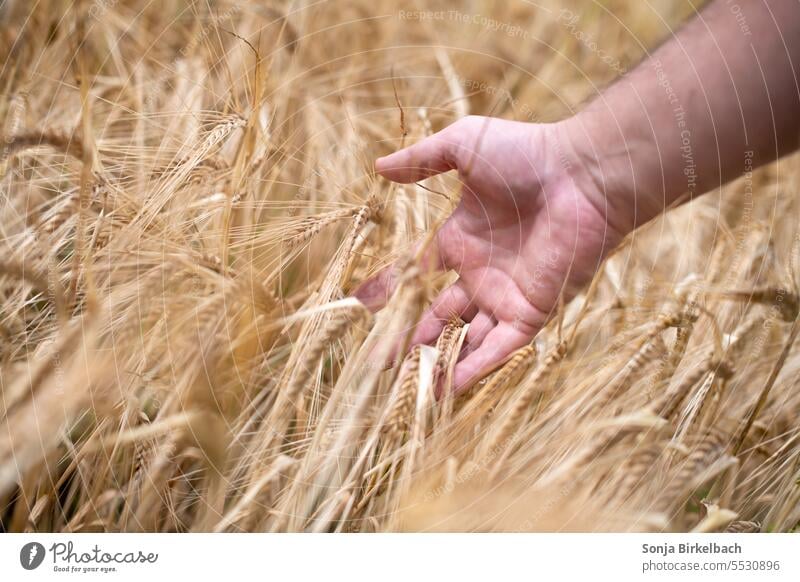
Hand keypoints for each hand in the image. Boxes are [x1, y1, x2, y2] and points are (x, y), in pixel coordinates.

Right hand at [357, 115, 625, 392]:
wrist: (583, 173)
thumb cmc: (526, 153)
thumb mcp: (463, 146)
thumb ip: (421, 160)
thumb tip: (378, 167)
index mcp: (461, 239)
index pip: (418, 275)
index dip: (390, 291)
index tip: (361, 309)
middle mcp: (480, 273)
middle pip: (438, 316)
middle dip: (411, 341)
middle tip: (382, 366)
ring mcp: (505, 295)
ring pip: (466, 338)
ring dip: (440, 362)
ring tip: (410, 388)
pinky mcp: (531, 311)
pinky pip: (500, 347)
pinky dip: (476, 367)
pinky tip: (450, 388)